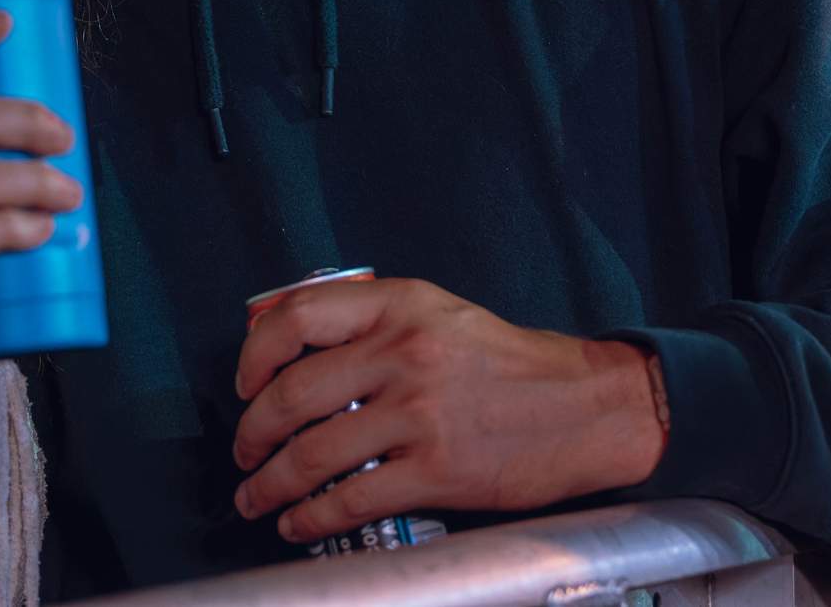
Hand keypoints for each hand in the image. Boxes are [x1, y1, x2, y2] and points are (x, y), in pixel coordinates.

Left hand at [229, 278, 665, 543]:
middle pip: (292, 393)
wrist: (586, 406)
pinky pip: (351, 498)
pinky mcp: (436, 470)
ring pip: (312, 453)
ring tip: (256, 499)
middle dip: (252, 433)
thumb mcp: (439, 314)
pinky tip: (299, 524)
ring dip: (270, 484)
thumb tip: (298, 357)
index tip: (244, 385)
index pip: (296, 316)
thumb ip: (375, 326)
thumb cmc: (509, 363)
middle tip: (244, 453)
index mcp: (398, 305)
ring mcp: (418, 413)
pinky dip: (312, 518)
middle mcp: (402, 353)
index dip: (254, 354)